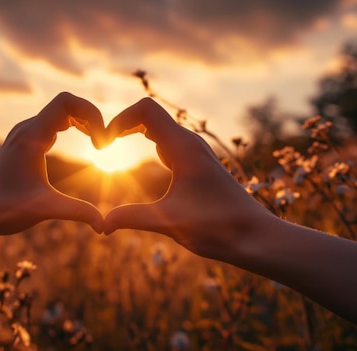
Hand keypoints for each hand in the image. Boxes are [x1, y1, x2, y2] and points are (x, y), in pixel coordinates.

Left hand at [0, 92, 106, 237]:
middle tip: (103, 145)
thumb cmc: (3, 210)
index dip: (91, 113)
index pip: (66, 102)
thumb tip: (104, 226)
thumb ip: (77, 212)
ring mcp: (23, 134)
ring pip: (59, 112)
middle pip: (66, 104)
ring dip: (82, 121)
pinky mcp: (22, 143)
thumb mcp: (45, 209)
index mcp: (31, 136)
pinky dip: (71, 126)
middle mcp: (26, 129)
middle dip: (90, 118)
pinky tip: (82, 143)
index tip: (101, 141)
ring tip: (97, 143)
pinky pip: (52, 123)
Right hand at [103, 98, 275, 259]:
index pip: (145, 110)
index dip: (119, 119)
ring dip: (136, 132)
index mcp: (183, 148)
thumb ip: (132, 217)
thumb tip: (100, 225)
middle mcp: (191, 144)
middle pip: (150, 115)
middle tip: (103, 145)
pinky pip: (170, 143)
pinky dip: (150, 144)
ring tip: (113, 147)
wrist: (256, 237)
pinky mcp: (199, 166)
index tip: (104, 143)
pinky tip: (143, 162)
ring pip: (161, 129)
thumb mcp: (169, 221)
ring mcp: (196, 154)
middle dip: (123, 124)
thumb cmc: (219, 227)